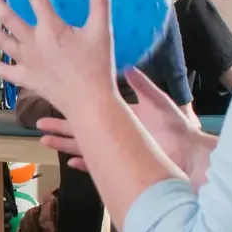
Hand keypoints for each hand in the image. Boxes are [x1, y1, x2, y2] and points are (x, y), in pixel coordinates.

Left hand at [0, 0, 118, 120]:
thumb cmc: (97, 66)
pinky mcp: (27, 79)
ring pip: (1, 41)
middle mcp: (33, 43)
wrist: (89, 102)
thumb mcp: (102, 31)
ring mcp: (28, 62)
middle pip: (8, 18)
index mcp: (51, 28)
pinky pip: (6, 71)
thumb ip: (99, 2)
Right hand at [37, 72, 217, 187]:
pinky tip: (70, 162)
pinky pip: (98, 164)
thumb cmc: (177, 128)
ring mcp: (117, 148)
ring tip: (45, 140)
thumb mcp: (160, 103)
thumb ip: (144, 87)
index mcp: (122, 114)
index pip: (93, 108)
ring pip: (85, 145)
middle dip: (60, 126)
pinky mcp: (121, 164)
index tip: (58, 98)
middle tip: (40, 123)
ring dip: (65, 143)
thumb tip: (127, 67)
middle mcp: (115, 131)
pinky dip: (85, 163)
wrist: (191, 154)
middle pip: (82, 127)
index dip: (75, 105)